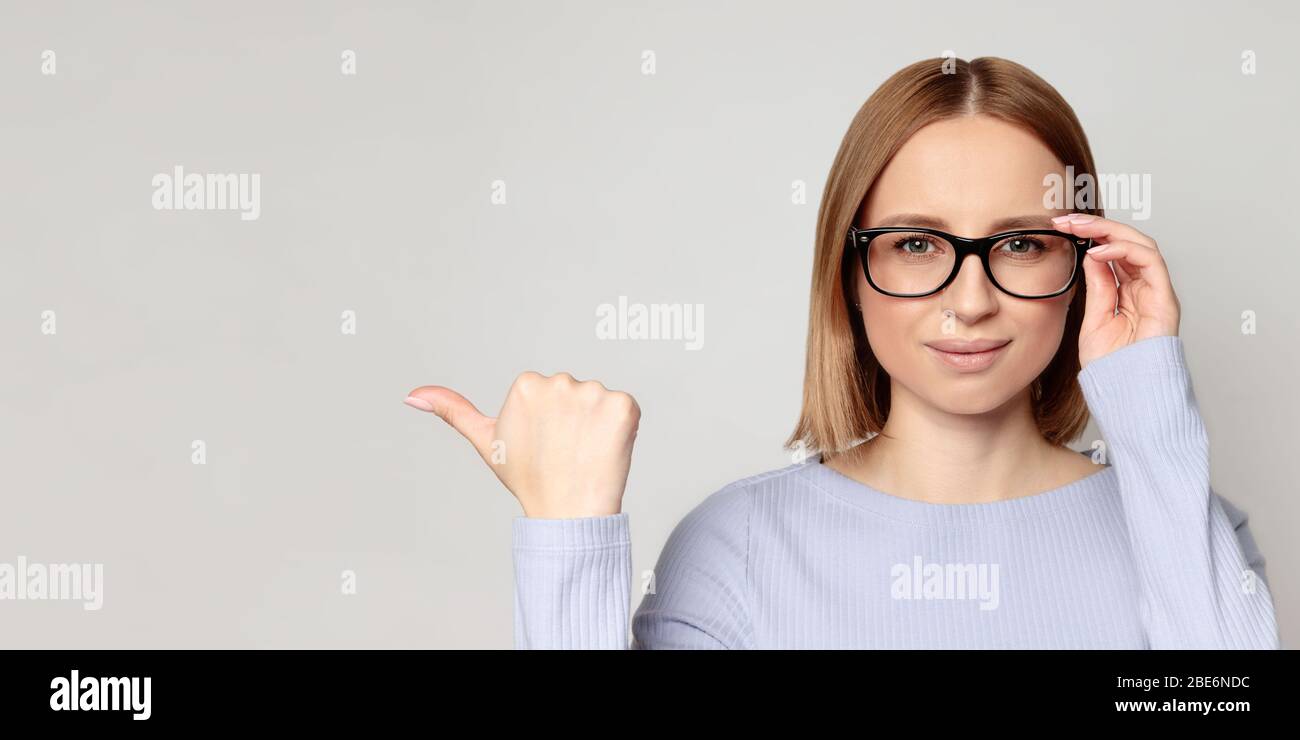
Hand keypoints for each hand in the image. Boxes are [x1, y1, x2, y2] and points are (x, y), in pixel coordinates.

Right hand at [403, 372, 639, 518]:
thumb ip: (454, 411)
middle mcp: (559, 381)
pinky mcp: (624, 406)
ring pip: (600, 403)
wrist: (568, 514)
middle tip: (566, 454)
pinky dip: (623, 431)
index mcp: (526, 383)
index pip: (548, 393)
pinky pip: (628, 410)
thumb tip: (411, 395)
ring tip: (585, 455)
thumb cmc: (528, 480)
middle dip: (574, 421)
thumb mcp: (487, 442)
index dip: (550, 422)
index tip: (545, 446)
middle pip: (575, 395)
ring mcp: (593, 393)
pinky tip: (607, 452)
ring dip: (598, 427)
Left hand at [1052, 213, 1181, 368]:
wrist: (1125, 392)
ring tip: (1080, 227)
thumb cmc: (1112, 365)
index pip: (1112, 252)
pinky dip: (1125, 250)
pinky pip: (1151, 262)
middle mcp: (1145, 288)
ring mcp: (1157, 292)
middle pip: (1126, 242)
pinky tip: (1098, 250)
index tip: (1061, 226)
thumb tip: (1092, 254)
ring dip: (1109, 230)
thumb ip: (1098, 286)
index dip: (1090, 235)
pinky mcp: (1165, 299)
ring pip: (1141, 244)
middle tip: (1066, 219)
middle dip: (1096, 225)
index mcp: (1127, 292)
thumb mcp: (1094, 318)